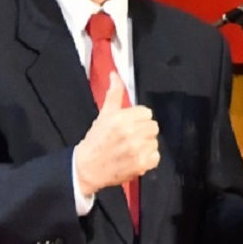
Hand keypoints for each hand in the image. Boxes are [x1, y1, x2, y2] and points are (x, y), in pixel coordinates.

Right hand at [73, 73, 159, 195]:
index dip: (138, 119)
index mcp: (121, 119)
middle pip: (153, 126)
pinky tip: (135, 158)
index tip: (129, 125)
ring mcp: (137, 150)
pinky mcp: (141, 164)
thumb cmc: (95, 141)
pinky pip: (156, 157)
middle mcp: (130, 133)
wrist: (87, 168)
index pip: (146, 113)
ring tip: (131, 148)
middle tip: (130, 137)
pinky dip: (148, 159)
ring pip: (154, 141)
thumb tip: (115, 75)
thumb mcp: (104, 115)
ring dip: (146, 145)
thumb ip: (114, 94)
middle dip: (143, 131)